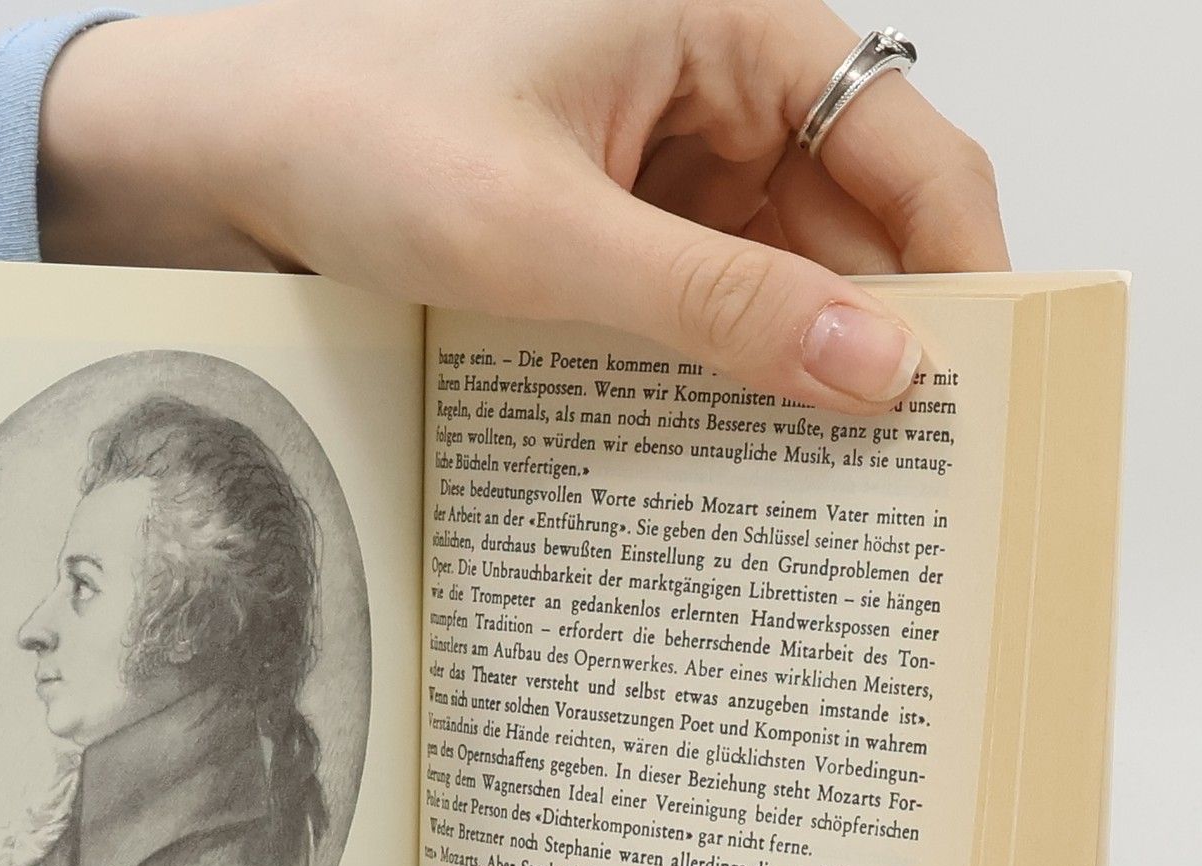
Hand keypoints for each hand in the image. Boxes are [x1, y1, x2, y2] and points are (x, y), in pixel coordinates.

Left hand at [38, 0, 1006, 410]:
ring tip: (822, 484)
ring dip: (793, 367)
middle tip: (907, 472)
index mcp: (725, 28)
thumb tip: (875, 367)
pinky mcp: (605, 228)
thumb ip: (715, 303)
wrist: (218, 154)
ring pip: (776, 274)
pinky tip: (722, 450)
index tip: (983, 386)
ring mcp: (657, 164)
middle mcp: (708, 89)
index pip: (902, 144)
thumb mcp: (546, 233)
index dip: (960, 263)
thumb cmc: (355, 132)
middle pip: (850, 222)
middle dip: (877, 335)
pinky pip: (696, 302)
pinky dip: (713, 371)